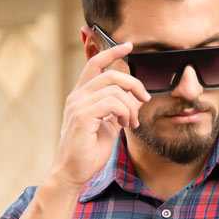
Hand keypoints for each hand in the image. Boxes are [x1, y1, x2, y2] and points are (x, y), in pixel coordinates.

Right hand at [51, 41, 150, 190]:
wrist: (73, 173)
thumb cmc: (88, 152)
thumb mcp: (109, 127)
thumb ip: (119, 110)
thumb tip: (137, 98)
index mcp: (81, 96)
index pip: (94, 64)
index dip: (111, 52)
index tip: (129, 46)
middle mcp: (77, 97)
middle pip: (110, 74)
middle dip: (133, 83)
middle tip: (145, 98)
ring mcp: (78, 105)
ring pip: (113, 88)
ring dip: (130, 105)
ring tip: (132, 122)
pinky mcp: (83, 116)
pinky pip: (111, 102)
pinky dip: (125, 112)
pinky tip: (125, 124)